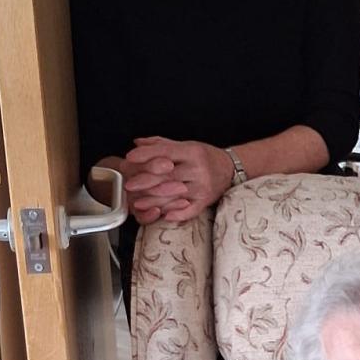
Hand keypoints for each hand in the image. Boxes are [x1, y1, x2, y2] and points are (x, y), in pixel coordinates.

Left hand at [121, 136, 235, 224]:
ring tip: (138, 203)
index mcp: (192, 151)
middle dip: (145, 180)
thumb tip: (137, 143)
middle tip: (129, 185)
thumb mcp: (185, 145)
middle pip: (168, 175)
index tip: (130, 158)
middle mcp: (198, 169)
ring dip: (155, 200)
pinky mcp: (206, 200)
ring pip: (176, 195)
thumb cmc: (204, 157)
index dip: (146, 155)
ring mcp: (203, 186)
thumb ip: (161, 144)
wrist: (230, 169)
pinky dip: (178, 213)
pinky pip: (191, 209)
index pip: (165, 152)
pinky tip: (165, 216)